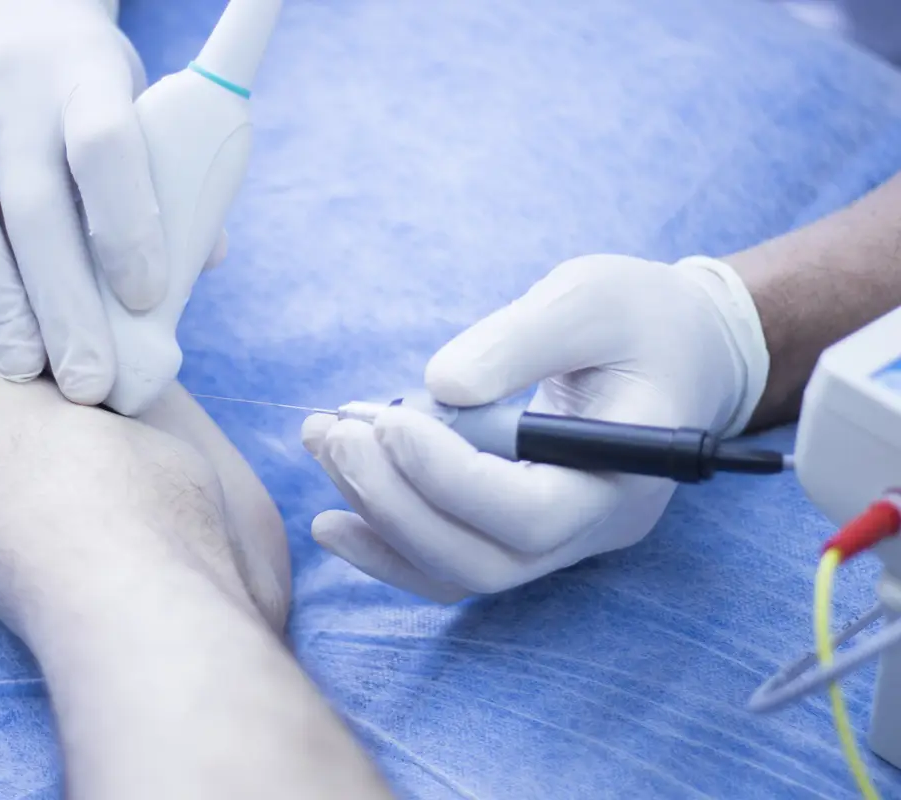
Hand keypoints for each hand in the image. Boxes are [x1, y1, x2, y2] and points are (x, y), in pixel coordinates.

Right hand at [0, 0, 224, 404]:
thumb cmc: (79, 78)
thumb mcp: (132, 94)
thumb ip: (166, 174)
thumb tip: (207, 261)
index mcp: (85, 74)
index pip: (106, 146)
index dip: (127, 225)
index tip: (146, 302)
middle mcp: (7, 89)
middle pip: (33, 201)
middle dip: (64, 301)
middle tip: (90, 382)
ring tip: (23, 372)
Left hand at [301, 254, 769, 601]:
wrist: (678, 350)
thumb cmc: (642, 316)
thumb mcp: (589, 298)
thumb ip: (521, 339)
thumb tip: (441, 386)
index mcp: (628, 472)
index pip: (531, 512)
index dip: (449, 478)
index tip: (389, 423)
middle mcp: (592, 526)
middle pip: (482, 557)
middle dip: (394, 501)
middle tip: (336, 433)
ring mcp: (556, 540)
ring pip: (456, 567)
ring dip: (378, 513)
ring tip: (324, 443)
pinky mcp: (517, 531)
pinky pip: (448, 563)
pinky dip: (387, 542)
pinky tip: (333, 512)